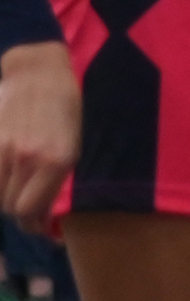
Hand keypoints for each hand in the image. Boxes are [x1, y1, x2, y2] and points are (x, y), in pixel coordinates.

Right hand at [0, 43, 78, 230]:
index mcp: (58, 161)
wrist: (39, 74)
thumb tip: (39, 219)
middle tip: (27, 204)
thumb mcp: (72, 148)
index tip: (37, 226)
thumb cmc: (64, 111)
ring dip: (4, 196)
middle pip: (9, 206)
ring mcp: (6, 148)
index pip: (29, 211)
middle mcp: (30, 157)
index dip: (30, 224)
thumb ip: (55, 182)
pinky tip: (5, 176)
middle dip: (18, 210)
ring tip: (16, 186)